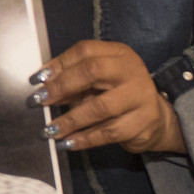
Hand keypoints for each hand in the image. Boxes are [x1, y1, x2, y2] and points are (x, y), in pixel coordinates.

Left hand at [31, 41, 183, 154]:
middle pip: (93, 71)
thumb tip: (43, 88)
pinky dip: (84, 139)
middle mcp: (131, 70)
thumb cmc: (119, 95)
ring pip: (100, 107)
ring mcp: (140, 96)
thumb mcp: (99, 82)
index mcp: (118, 54)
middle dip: (62, 86)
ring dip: (70, 120)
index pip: (85, 50)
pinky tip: (67, 143)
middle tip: (39, 101)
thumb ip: (74, 81)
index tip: (37, 79)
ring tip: (49, 130)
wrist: (156, 119)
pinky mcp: (143, 122)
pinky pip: (108, 132)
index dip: (58, 64)